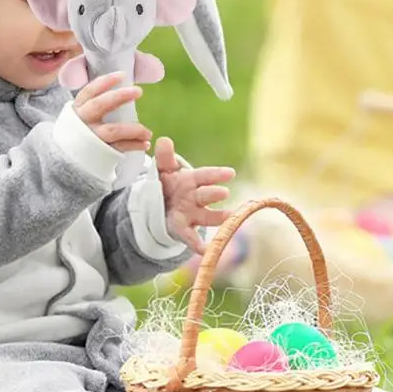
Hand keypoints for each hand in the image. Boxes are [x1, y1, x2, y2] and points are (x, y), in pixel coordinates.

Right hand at [74, 72, 151, 152]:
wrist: (69, 159)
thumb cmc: (82, 132)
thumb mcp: (83, 115)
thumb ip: (97, 102)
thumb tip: (121, 82)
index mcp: (78, 108)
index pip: (90, 91)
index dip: (105, 82)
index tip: (122, 75)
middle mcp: (82, 121)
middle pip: (99, 105)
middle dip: (119, 96)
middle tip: (139, 91)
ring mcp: (90, 137)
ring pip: (112, 130)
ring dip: (133, 129)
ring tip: (148, 132)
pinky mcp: (98, 152)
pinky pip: (119, 147)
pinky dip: (133, 145)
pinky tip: (145, 143)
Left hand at [155, 136, 234, 252]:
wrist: (162, 204)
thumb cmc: (168, 183)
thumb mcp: (163, 169)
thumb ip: (164, 157)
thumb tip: (163, 141)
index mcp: (191, 180)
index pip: (204, 176)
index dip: (216, 175)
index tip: (230, 173)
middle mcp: (196, 198)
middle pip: (206, 195)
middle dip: (214, 193)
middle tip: (223, 192)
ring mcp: (192, 214)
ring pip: (207, 216)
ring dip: (217, 217)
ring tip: (229, 218)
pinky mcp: (184, 229)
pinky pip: (191, 238)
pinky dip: (198, 245)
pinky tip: (204, 251)